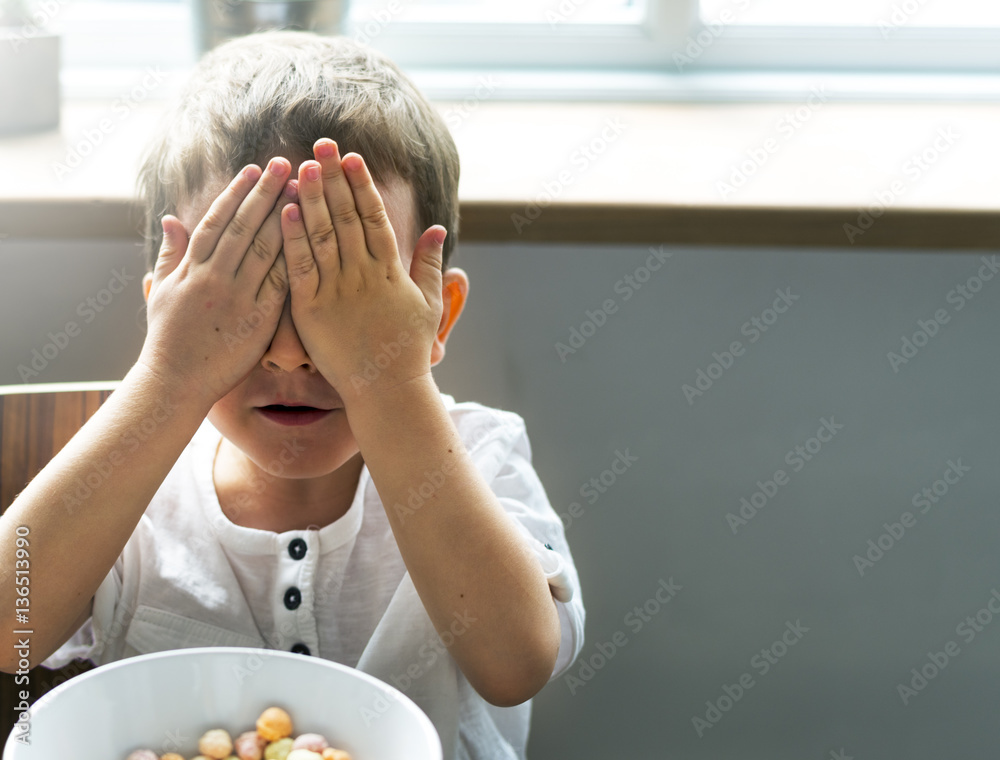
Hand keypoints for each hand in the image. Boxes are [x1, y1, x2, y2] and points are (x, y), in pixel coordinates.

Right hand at [137, 158, 295, 404]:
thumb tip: (171, 218)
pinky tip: (310, 237)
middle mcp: (214, 277)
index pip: (217, 221)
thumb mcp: (158, 291)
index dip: (236, 193)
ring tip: (301, 191)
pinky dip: (293, 258)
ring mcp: (236, 298)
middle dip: (265, 193)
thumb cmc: (167, 338)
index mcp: (191, 268)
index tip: (253, 169)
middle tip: (284, 164)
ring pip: (264, 249)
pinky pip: (279, 283)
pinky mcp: (257, 319)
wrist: (175, 382)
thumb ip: (169, 253)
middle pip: (244, 227)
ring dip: (284, 217)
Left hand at [280, 139, 447, 404]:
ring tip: (300, 166)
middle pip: (346, 216)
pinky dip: (292, 239)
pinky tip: (284, 211)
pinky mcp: (311, 310)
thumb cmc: (408, 350)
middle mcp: (363, 275)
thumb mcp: (428, 304)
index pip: (374, 217)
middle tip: (321, 144)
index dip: (362, 184)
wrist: (387, 391)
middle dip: (333, 178)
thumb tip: (436, 228)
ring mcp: (337, 291)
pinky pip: (300, 268)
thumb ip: (429, 263)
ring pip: (322, 235)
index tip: (352, 157)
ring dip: (311, 198)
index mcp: (390, 271)